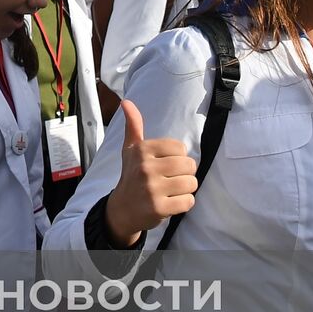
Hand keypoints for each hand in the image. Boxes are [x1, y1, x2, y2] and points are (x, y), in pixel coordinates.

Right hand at [103, 100, 197, 246]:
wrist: (122, 209)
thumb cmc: (131, 176)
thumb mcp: (130, 150)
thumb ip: (133, 126)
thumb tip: (127, 102)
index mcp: (142, 150)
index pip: (180, 148)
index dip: (178, 157)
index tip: (165, 165)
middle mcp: (145, 168)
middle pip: (189, 165)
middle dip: (185, 173)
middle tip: (172, 179)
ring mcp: (152, 189)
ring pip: (191, 183)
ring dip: (186, 189)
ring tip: (172, 190)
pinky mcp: (159, 208)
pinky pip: (188, 201)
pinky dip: (184, 203)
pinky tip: (171, 202)